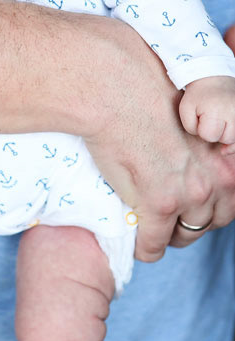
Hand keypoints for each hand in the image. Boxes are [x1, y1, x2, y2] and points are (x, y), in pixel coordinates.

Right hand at [83, 25, 234, 262]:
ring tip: (153, 231)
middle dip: (190, 223)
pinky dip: (145, 248)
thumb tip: (185, 164)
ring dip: (169, 236)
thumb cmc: (145, 94)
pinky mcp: (158, 204)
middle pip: (209, 221)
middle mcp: (216, 179)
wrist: (116, 92)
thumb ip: (196, 150)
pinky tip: (139, 244)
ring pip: (184, 235)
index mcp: (227, 158)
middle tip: (171, 219)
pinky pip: (153, 244)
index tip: (190, 205)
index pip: (229, 200)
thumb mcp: (188, 120)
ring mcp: (188, 194)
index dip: (208, 205)